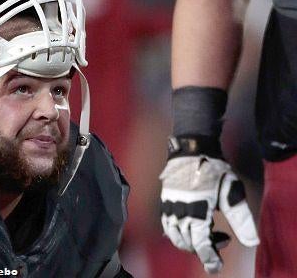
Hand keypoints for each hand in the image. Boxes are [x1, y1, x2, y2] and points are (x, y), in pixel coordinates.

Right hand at [160, 149, 258, 273]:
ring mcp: (169, 206)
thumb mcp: (232, 192)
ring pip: (174, 235)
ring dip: (188, 242)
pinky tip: (190, 226)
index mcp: (196, 210)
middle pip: (187, 242)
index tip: (216, 266)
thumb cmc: (214, 169)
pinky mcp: (165, 201)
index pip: (200, 243)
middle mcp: (179, 210)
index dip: (209, 257)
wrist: (192, 149)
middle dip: (203, 248)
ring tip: (205, 234)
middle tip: (221, 239)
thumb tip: (251, 242)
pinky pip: (166, 224)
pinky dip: (176, 232)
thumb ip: (241, 219)